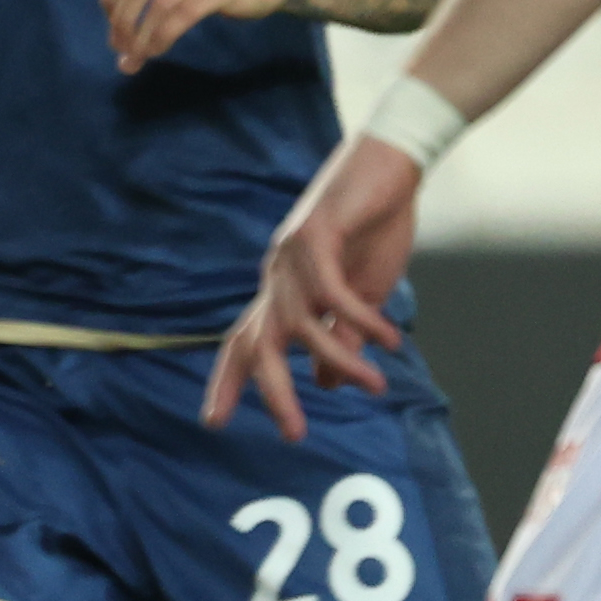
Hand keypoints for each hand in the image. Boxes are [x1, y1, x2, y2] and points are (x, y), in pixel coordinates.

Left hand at [204, 134, 417, 440]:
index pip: (243, 340)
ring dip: (341, 359)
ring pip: (301, 323)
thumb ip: (341, 338)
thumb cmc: (372, 229)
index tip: (211, 421)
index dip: (227, 380)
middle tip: (293, 433)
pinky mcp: (316, 235)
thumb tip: (323, 383)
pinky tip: (389, 339)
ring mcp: (291, 256)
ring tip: (376, 384)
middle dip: (271, 391)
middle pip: (258, 342)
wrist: (387, 167)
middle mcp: (277, 275)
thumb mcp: (361, 296)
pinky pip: (333, 292)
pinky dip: (361, 319)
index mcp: (282, 290)